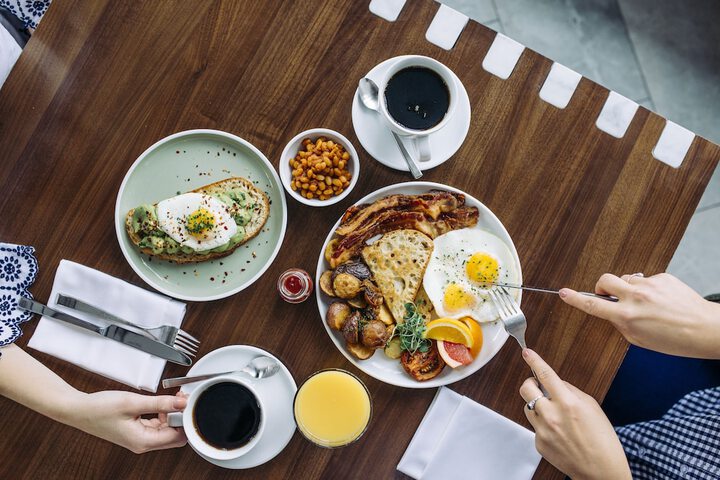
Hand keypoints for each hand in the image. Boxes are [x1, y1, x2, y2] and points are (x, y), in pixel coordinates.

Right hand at [72, 391, 187, 453]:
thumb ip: (160, 403)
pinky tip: (160, 403)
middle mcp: (142, 443)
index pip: (177, 437)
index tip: (187, 404)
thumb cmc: (99, 408)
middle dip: (180, 417)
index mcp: (143, 441)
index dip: (185, 420)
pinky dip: (161, 415)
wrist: (78, 410)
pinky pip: (155, 426)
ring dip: (171, 415)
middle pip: (174, 436)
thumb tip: (181, 403)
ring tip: (171, 398)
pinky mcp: (135, 431)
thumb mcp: (133, 402)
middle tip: (180, 399)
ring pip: (165, 430)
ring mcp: (138, 438)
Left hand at [519, 349, 630, 479]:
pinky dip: (544, 426)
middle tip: (539, 386)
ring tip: (555, 415)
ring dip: (537, 405)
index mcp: (568, 402)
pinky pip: (535, 427)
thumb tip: (556, 383)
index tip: (526, 352)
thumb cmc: (603, 440)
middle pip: (526, 388)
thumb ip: (571, 391)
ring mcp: (542, 430)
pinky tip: (560, 434)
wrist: (601, 471)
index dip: (534, 361)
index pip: (545, 374)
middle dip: (530, 383)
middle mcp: (551, 415)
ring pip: (528, 407)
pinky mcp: (538, 443)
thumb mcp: (592, 407)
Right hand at [560, 272, 719, 357]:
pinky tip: (661, 300)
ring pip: (626, 279)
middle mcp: (635, 298)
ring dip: (628, 288)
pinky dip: (648, 288)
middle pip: (604, 280)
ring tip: (645, 302)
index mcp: (626, 317)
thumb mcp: (639, 339)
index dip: (574, 299)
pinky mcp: (662, 277)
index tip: (563, 293)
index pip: (592, 305)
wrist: (705, 329)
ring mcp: (649, 285)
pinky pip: (645, 279)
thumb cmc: (675, 340)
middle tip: (610, 295)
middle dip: (603, 287)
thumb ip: (621, 323)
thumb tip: (612, 311)